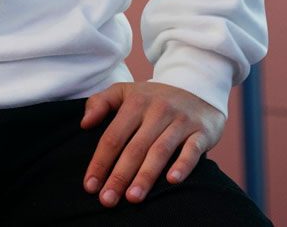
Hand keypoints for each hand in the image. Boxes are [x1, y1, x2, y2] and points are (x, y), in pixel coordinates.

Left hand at [80, 80, 224, 206]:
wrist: (199, 86)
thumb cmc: (154, 97)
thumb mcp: (126, 91)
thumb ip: (101, 103)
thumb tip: (84, 124)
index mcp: (136, 102)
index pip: (113, 136)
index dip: (100, 162)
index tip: (90, 186)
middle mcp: (158, 111)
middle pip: (135, 148)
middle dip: (119, 176)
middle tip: (107, 200)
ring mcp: (181, 121)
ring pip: (160, 151)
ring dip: (145, 176)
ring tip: (132, 197)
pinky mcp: (201, 131)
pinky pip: (192, 150)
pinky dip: (183, 165)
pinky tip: (172, 180)